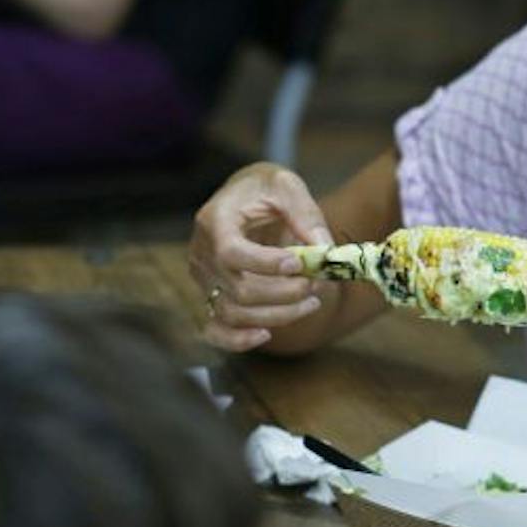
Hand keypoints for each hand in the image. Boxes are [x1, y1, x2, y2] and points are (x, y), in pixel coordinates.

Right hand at [189, 163, 333, 352]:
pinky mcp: (211, 295)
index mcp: (214, 221)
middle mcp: (202, 253)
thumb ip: (305, 214)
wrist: (246, 197)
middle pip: (239, 291)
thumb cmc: (265, 188)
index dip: (265, 264)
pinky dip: (238, 340)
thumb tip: (324, 251)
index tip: (298, 263)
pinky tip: (266, 334)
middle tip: (316, 283)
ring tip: (312, 301)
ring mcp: (205, 279)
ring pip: (234, 313)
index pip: (231, 252)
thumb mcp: (286, 186)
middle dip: (284, 293)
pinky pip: (216, 330)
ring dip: (278, 315)